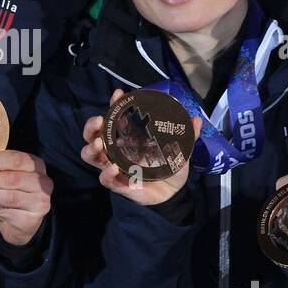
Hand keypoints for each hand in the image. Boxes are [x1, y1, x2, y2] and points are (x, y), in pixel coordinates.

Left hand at [0, 149, 52, 245]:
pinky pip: (6, 211)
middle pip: (12, 178)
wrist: (21, 223)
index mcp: (35, 164)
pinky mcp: (32, 219)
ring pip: (8, 196)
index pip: (15, 159)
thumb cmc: (11, 193)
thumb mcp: (2, 178)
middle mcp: (43, 182)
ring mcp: (39, 202)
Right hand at [82, 88, 202, 206]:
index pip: (115, 118)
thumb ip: (187, 135)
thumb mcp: (180, 149)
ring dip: (91, 148)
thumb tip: (196, 119)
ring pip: (91, 155)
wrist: (173, 192)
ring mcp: (115, 166)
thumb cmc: (170, 166)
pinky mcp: (119, 184)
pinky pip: (106, 179)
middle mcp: (116, 150)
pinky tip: (113, 168)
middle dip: (91, 126)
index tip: (118, 95)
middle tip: (99, 120)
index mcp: (128, 137)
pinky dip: (106, 174)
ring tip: (99, 144)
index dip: (114, 105)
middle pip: (93, 135)